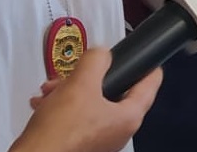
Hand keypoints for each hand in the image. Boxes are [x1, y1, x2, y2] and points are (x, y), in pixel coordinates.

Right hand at [9, 47, 161, 151]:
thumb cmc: (62, 129)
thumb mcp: (82, 81)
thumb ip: (97, 59)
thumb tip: (101, 54)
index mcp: (129, 117)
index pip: (151, 83)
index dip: (148, 64)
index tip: (146, 53)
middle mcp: (118, 131)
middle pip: (114, 90)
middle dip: (91, 75)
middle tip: (79, 69)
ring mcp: (99, 138)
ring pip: (91, 100)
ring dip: (71, 88)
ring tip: (52, 87)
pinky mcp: (80, 142)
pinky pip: (76, 115)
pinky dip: (62, 104)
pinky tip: (45, 102)